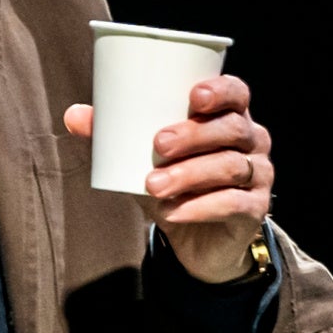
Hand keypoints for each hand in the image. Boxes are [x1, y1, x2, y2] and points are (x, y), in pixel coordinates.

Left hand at [63, 74, 273, 285]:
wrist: (196, 241)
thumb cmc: (174, 186)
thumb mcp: (143, 160)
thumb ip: (113, 137)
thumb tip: (73, 115)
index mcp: (228, 117)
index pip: (236, 93)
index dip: (220, 90)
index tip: (193, 96)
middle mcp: (252, 141)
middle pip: (232, 129)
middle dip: (194, 134)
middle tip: (158, 145)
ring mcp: (259, 175)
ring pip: (230, 167)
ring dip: (190, 174)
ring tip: (153, 185)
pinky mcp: (256, 210)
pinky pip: (233, 204)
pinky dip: (200, 207)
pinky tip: (173, 213)